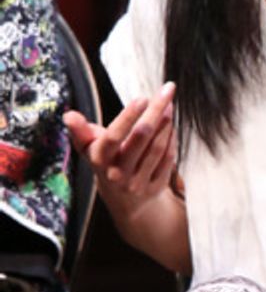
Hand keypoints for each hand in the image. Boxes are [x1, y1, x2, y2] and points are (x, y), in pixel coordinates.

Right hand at [65, 82, 178, 220]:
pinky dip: (171, 139)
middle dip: (155, 112)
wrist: (124, 200)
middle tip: (166, 91)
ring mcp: (138, 182)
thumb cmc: (107, 162)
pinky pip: (167, 159)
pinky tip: (171, 125)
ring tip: (168, 104)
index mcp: (99, 159)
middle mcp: (118, 173)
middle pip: (140, 138)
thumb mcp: (89, 148)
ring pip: (156, 148)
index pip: (113, 136)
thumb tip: (69, 116)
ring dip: (166, 123)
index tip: (142, 98)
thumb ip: (81, 131)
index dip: (128, 117)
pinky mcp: (155, 187)